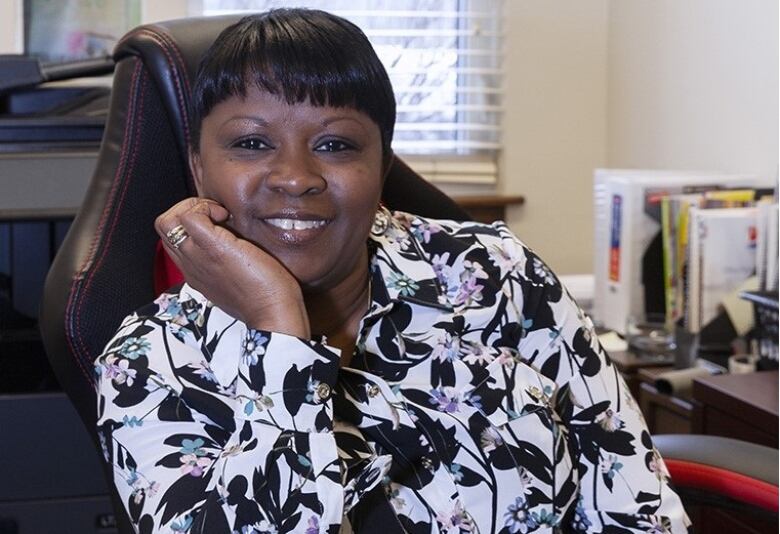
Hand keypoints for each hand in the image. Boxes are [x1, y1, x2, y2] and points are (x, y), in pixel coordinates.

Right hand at [155, 198, 309, 337]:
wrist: (272, 313)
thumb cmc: (264, 297)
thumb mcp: (236, 278)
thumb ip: (225, 263)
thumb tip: (235, 241)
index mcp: (194, 271)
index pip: (172, 239)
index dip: (189, 222)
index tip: (216, 224)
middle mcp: (189, 264)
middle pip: (163, 227)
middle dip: (187, 209)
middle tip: (216, 215)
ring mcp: (197, 257)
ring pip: (166, 221)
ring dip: (193, 208)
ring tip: (219, 216)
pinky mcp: (213, 247)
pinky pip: (189, 216)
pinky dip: (205, 208)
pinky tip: (226, 217)